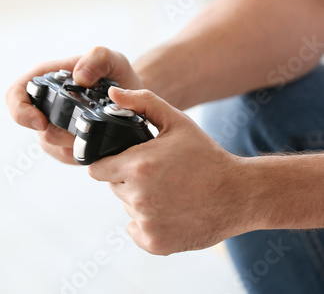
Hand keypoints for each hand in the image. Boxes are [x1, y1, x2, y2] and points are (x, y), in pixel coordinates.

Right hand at [6, 47, 142, 163]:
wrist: (131, 97)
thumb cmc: (116, 75)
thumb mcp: (112, 59)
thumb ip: (98, 58)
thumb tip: (80, 77)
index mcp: (46, 80)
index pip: (15, 95)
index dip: (20, 111)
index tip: (41, 121)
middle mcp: (45, 106)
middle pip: (37, 128)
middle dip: (62, 130)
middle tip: (88, 123)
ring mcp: (54, 128)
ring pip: (54, 145)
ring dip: (75, 141)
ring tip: (98, 128)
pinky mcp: (67, 147)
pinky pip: (68, 156)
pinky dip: (83, 150)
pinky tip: (98, 139)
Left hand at [88, 87, 250, 254]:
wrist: (240, 194)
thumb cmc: (207, 156)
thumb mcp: (177, 121)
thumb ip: (142, 103)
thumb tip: (112, 92)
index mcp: (136, 166)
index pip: (97, 169)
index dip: (110, 164)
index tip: (126, 162)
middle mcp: (137, 197)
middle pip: (113, 187)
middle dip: (127, 180)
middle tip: (156, 174)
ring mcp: (146, 222)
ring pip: (127, 207)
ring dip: (139, 200)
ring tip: (168, 191)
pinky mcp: (155, 243)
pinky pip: (136, 230)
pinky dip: (147, 223)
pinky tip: (169, 211)